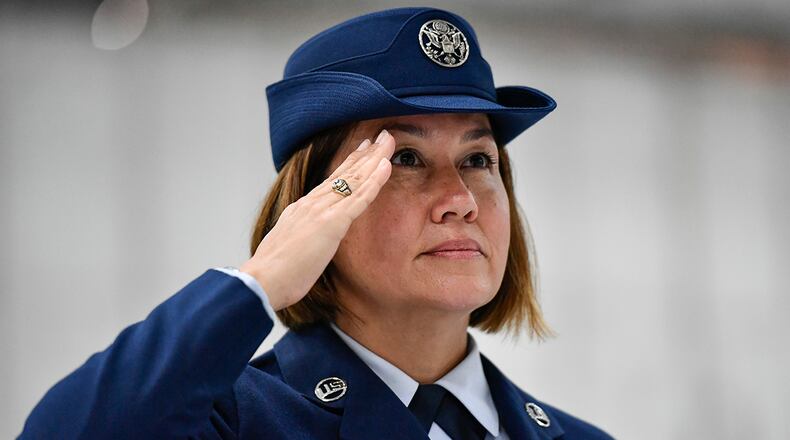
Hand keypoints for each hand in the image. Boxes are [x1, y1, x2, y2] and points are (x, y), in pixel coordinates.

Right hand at [240, 130, 394, 310]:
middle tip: (383, 136)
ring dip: (374, 159)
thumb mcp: (289, 246)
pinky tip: (386, 166)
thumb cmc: (274, 274)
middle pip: (345, 173)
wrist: (263, 280)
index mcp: (302, 208)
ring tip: (389, 141)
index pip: (332, 181)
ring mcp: (322, 211)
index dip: (350, 164)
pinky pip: (359, 198)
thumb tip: (307, 239)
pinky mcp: (332, 223)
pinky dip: (375, 181)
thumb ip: (301, 237)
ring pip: (354, 179)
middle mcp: (312, 203)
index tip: (363, 149)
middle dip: (366, 153)